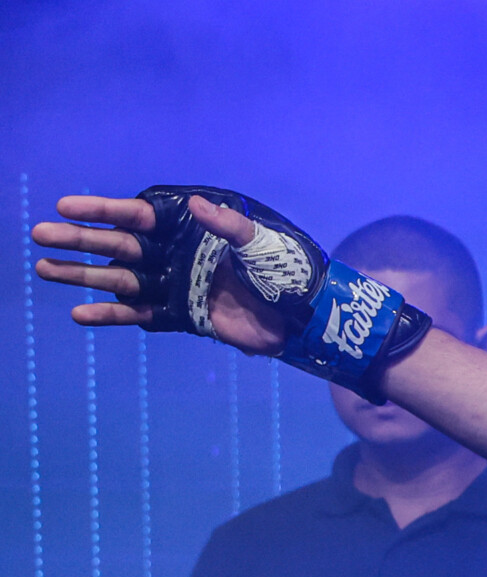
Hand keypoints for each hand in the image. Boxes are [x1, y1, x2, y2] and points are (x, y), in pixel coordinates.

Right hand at [32, 193, 287, 351]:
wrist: (302, 316)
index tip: (66, 207)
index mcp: (188, 229)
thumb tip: (198, 206)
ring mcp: (174, 285)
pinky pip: (139, 315)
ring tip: (44, 269)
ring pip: (118, 278)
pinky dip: (111, 316)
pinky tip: (79, 314)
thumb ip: (228, 226)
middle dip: (78, 240)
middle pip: (116, 246)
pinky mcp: (181, 316)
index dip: (101, 211)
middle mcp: (174, 254)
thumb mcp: (261, 243)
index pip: (135, 216)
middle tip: (39, 235)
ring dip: (80, 274)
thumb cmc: (286, 271)